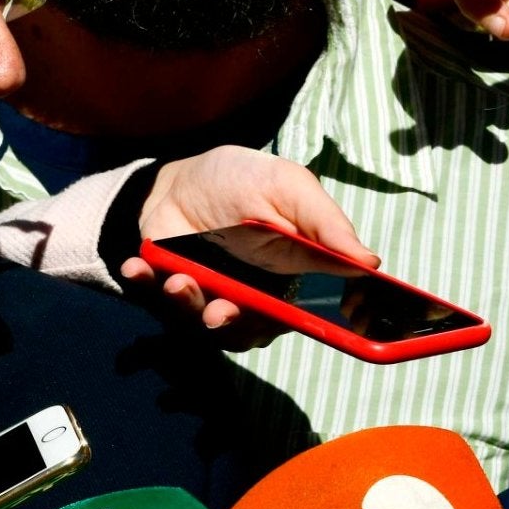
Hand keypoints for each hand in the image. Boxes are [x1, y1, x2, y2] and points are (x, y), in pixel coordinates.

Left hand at [122, 146, 378, 338]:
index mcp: (295, 281)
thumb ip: (327, 225)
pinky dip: (146, 288)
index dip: (305, 327)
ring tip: (178, 282)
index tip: (288, 318)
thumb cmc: (245, 182)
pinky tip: (138, 268)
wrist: (181, 176)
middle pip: (253, 332)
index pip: (309, 317)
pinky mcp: (172, 289)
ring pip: (205, 324)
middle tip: (221, 311)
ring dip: (190, 309)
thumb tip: (371, 263)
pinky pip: (157, 302)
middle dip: (234, 325)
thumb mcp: (290, 187)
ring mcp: (212, 296)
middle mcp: (256, 299)